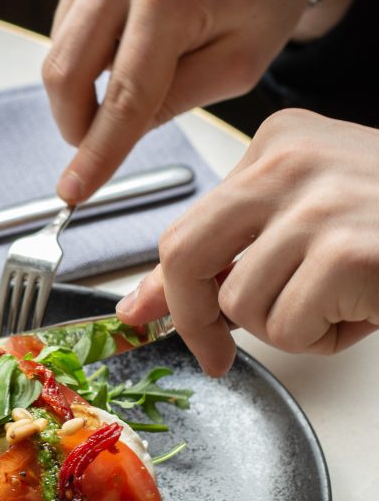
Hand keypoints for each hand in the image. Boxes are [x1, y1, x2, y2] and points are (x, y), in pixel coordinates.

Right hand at [44, 0, 357, 202]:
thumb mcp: (241, 63)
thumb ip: (175, 101)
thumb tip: (120, 129)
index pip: (121, 98)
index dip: (95, 153)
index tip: (73, 190)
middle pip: (65, 71)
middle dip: (76, 122)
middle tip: (97, 142)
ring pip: (62, 43)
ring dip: (86, 77)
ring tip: (140, 66)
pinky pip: (72, 10)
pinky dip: (92, 38)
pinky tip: (133, 30)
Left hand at [116, 110, 378, 374]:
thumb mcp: (308, 223)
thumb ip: (229, 252)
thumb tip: (144, 300)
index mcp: (279, 144)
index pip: (188, 223)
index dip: (169, 285)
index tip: (150, 315)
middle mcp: (290, 162)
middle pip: (185, 254)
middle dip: (192, 319)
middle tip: (217, 356)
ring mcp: (319, 203)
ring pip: (241, 305)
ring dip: (288, 327)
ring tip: (340, 301)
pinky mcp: (345, 252)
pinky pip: (288, 328)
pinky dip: (323, 338)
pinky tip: (363, 308)